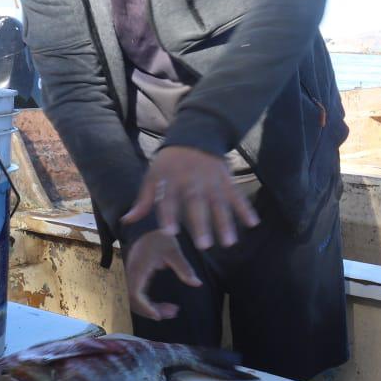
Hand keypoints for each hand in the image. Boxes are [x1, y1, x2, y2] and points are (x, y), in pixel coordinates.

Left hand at [122, 146, 259, 249]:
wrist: (196, 135)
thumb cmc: (170, 162)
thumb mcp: (153, 176)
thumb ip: (144, 200)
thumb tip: (127, 221)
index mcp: (172, 181)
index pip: (169, 199)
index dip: (169, 215)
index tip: (171, 232)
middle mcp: (192, 182)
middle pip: (197, 204)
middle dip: (201, 224)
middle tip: (204, 246)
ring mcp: (212, 180)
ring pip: (220, 203)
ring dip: (226, 222)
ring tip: (230, 243)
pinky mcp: (227, 179)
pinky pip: (237, 195)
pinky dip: (246, 208)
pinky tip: (253, 224)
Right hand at [125, 230, 201, 319]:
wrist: (147, 228)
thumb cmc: (159, 237)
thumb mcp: (173, 250)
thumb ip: (183, 267)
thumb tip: (197, 283)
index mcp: (138, 267)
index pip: (135, 293)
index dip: (145, 307)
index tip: (158, 315)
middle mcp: (131, 274)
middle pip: (133, 300)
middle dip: (150, 311)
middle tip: (173, 312)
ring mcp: (131, 276)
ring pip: (135, 300)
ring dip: (151, 309)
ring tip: (173, 311)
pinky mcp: (135, 278)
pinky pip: (138, 295)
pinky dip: (149, 304)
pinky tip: (164, 306)